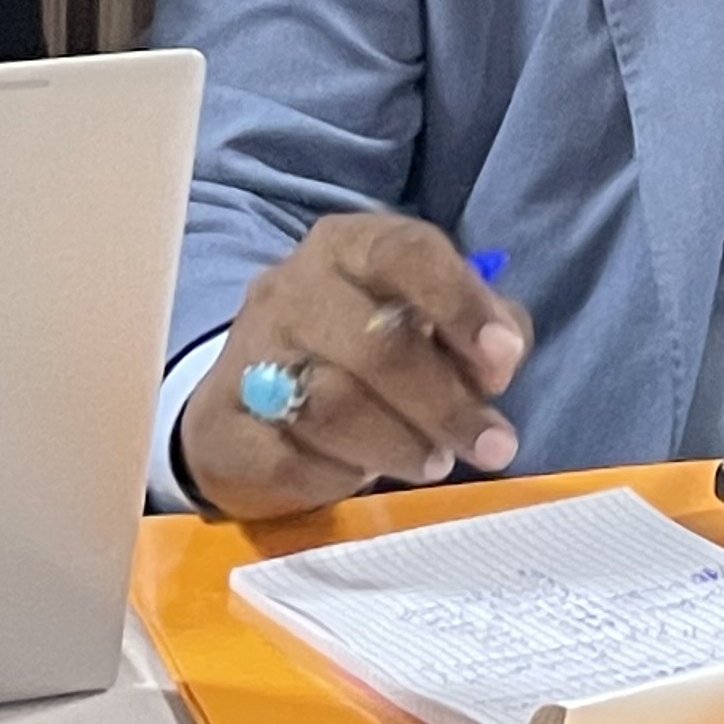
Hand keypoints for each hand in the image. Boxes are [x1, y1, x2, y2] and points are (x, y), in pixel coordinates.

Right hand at [178, 214, 531, 521]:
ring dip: (401, 446)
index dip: (462, 305)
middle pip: (374, 344)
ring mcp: (246, 355)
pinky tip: (360, 476)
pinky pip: (288, 461)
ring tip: (435, 462)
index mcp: (348, 246)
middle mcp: (289, 289)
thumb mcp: (431, 318)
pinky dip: (338, 477)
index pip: (406, 253)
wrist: (252, 402)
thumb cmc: (365, 352)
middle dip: (444, 403)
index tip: (504, 362)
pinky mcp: (218, 425)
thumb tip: (501, 358)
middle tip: (491, 445)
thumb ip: (483, 324)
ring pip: (333, 406)